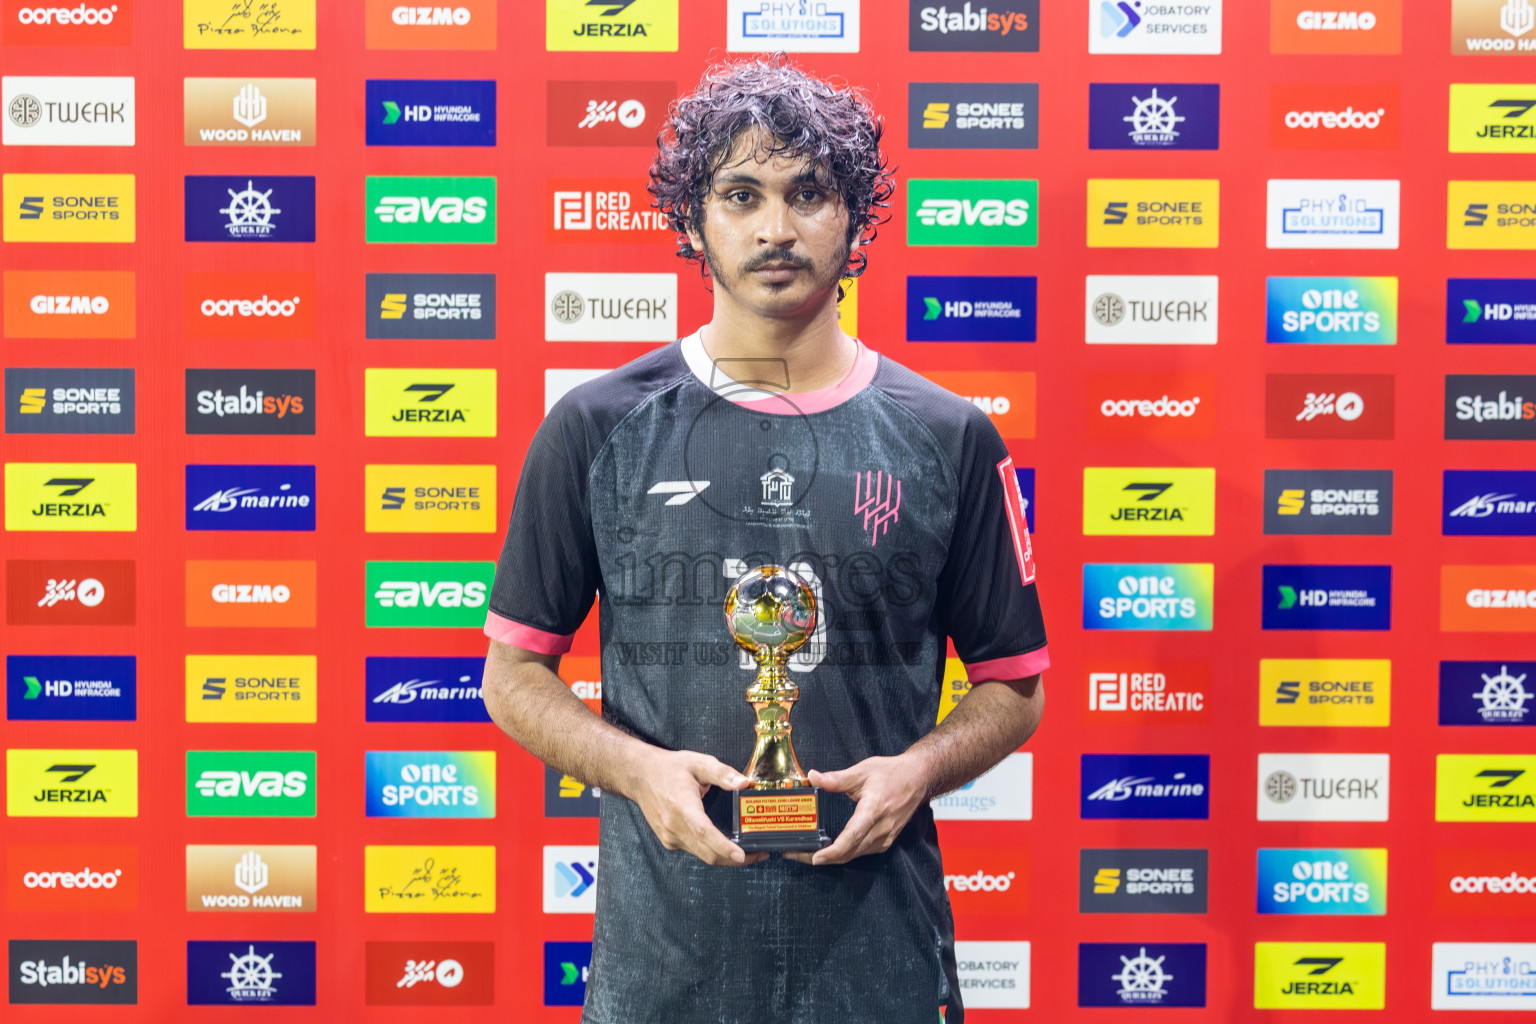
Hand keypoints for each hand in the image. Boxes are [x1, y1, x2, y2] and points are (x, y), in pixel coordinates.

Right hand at [629, 748, 767, 866]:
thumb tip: (744, 782)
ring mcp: (670, 837)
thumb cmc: (669, 768)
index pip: (704, 832)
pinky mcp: (669, 841)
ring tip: (748, 853)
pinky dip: (711, 852)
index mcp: (682, 806)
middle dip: (735, 859)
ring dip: (725, 858)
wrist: (640, 776)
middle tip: (759, 854)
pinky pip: (694, 851)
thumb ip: (722, 773)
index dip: (724, 847)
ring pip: (702, 856)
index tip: (742, 855)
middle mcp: (674, 826)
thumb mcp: (698, 762)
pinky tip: (725, 845)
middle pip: (707, 853)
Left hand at [785, 755, 927, 865]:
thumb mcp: (862, 771)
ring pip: (855, 855)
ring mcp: (885, 837)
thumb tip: (813, 777)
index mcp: (873, 810)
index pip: (851, 837)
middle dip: (822, 857)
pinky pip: (862, 852)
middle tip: (797, 854)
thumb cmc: (891, 773)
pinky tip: (830, 849)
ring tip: (807, 853)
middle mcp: (881, 828)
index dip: (832, 851)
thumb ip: (836, 778)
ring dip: (832, 858)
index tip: (814, 857)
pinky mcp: (886, 841)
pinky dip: (845, 854)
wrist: (918, 779)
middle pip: (849, 852)